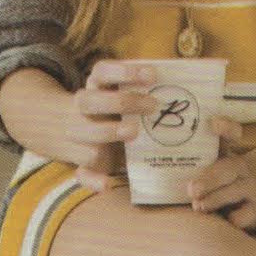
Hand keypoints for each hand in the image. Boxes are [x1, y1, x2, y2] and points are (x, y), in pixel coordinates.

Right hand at [67, 59, 158, 191]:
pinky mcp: (79, 162)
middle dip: (122, 102)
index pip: (102, 72)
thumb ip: (143, 89)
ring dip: (108, 131)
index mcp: (94, 87)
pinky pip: (81, 172)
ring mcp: (77, 135)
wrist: (66, 129)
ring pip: (84, 134)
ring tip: (134, 132)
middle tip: (153, 105)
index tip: (153, 74)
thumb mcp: (117, 92)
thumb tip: (189, 82)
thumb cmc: (110, 109)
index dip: (125, 71)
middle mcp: (82, 108)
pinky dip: (92, 180)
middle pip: (90, 100)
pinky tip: (107, 184)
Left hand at [187, 117, 255, 229]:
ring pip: (235, 192)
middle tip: (192, 189)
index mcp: (228, 153)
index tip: (214, 124)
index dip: (225, 128)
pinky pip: (244, 216)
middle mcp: (240, 168)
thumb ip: (194, 165)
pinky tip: (223, 221)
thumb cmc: (226, 180)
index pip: (230, 134)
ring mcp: (251, 188)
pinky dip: (234, 219)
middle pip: (228, 169)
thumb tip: (162, 170)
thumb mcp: (216, 166)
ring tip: (199, 206)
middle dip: (209, 179)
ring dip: (216, 199)